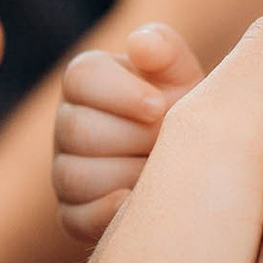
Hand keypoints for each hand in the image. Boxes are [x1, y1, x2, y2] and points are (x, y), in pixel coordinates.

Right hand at [53, 23, 206, 239]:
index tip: (160, 107)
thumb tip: (140, 45)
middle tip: (168, 142)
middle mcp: (68, 123)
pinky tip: (137, 203)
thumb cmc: (186, 108)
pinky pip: (75, 218)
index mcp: (88, 80)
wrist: (196, 160)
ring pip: (73, 175)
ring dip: (127, 174)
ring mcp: (66, 169)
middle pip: (77, 129)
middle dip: (133, 137)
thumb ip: (164, 50)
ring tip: (162, 171)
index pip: (81, 76)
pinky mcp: (74, 212)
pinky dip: (107, 214)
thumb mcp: (182, 74)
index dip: (120, 92)